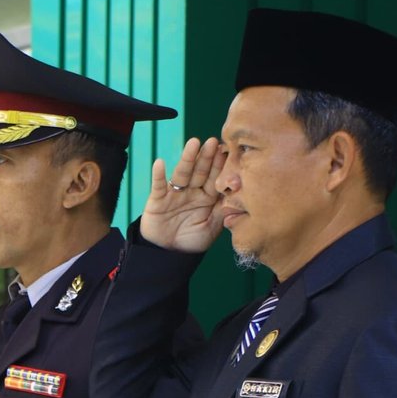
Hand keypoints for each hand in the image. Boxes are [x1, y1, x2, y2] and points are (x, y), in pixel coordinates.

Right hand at [140, 137, 227, 253]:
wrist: (168, 255)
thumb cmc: (192, 242)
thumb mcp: (212, 227)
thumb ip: (223, 211)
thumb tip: (239, 195)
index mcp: (207, 197)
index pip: (215, 178)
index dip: (221, 165)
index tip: (228, 151)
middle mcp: (192, 192)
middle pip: (200, 171)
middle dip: (207, 157)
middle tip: (214, 142)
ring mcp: (175, 194)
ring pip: (182, 173)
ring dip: (187, 158)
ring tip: (193, 143)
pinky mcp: (157, 200)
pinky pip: (158, 186)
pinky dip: (158, 175)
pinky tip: (160, 163)